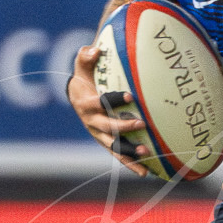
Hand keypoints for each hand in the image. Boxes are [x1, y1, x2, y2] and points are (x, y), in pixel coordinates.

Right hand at [68, 45, 150, 177]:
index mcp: (86, 104)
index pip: (100, 103)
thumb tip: (95, 50)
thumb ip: (86, 56)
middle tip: (142, 124)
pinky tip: (146, 172)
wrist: (76, 95)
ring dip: (129, 151)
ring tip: (146, 154)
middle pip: (107, 127)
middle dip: (124, 127)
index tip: (131, 96)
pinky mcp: (106, 142)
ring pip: (113, 146)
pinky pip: (118, 155)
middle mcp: (91, 122)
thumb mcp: (82, 64)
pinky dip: (130, 164)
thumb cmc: (84, 76)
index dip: (114, 100)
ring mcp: (98, 134)